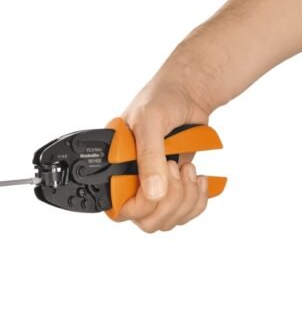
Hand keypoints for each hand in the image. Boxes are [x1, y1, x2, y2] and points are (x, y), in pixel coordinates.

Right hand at [118, 50, 213, 232]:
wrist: (189, 94)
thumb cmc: (162, 98)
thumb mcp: (151, 121)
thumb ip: (149, 156)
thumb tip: (152, 192)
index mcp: (113, 164)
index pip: (118, 207)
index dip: (139, 205)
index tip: (156, 186)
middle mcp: (131, 179)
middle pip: (146, 220)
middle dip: (169, 201)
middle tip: (175, 169)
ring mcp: (153, 185)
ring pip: (168, 219)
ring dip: (186, 198)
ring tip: (188, 169)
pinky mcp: (173, 186)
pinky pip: (185, 212)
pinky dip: (198, 200)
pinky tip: (200, 179)